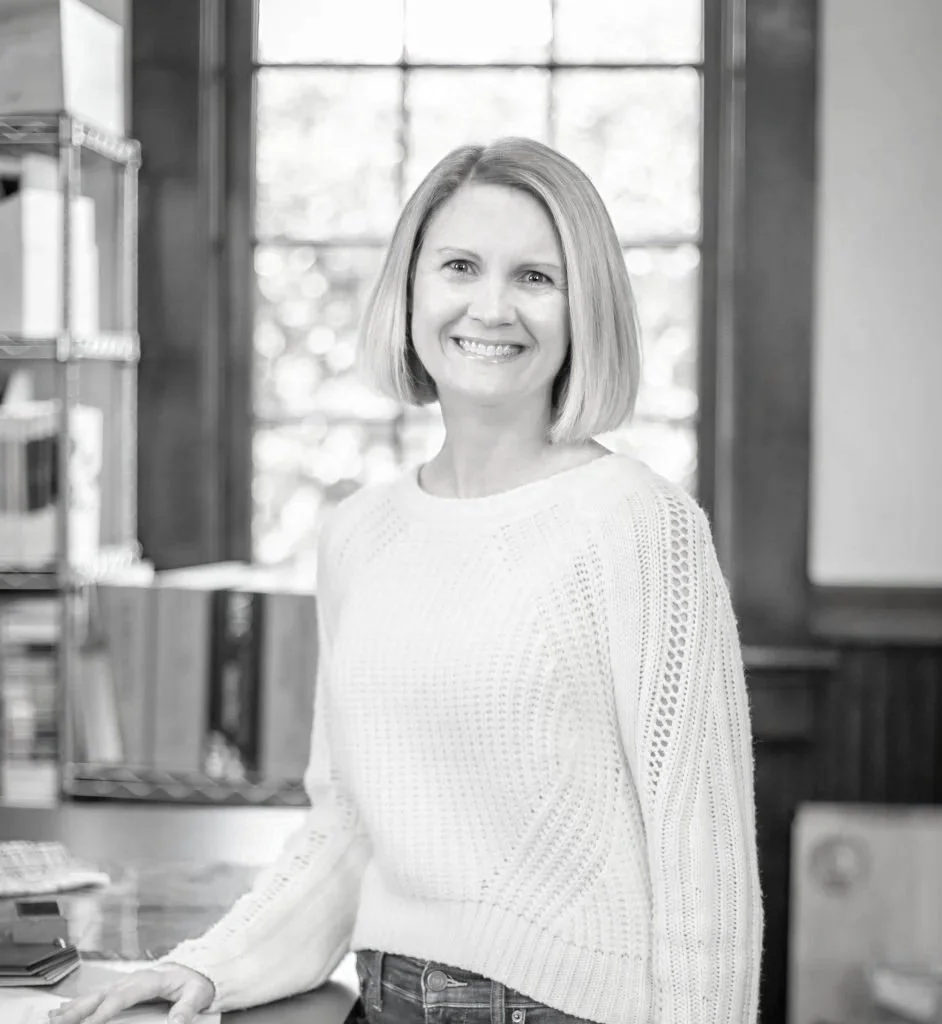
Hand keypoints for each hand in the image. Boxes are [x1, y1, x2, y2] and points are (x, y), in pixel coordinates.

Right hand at [49, 962, 214, 1023]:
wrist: (197, 967)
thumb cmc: (195, 982)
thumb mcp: (197, 994)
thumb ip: (187, 1009)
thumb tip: (176, 1022)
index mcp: (152, 979)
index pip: (125, 995)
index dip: (106, 1009)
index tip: (90, 1023)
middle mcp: (135, 979)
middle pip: (104, 994)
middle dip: (81, 1008)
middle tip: (60, 1021)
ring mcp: (128, 982)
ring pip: (97, 994)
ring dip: (75, 1006)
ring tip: (55, 1017)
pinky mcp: (123, 987)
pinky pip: (99, 994)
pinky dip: (80, 1002)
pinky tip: (64, 1009)